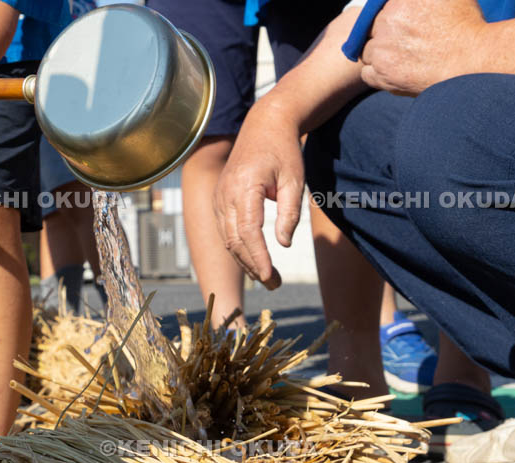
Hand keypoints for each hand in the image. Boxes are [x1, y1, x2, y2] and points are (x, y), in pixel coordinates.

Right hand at [214, 99, 304, 288]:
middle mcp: (225, 193)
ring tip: (268, 278)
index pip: (249, 232)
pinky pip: (226, 232)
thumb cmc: (284, 152)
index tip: (270, 277)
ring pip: (228, 240)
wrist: (264, 125)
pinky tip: (255, 261)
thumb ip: (290, 214)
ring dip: (246, 262)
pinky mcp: (219, 200)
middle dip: (254, 267)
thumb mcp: (295, 180)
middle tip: (275, 284)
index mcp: (245, 187)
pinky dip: (239, 250)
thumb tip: (283, 245)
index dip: (259, 258)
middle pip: (235, 241)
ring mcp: (219, 197)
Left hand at [361, 0, 486, 94]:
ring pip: (367, 50)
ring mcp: (382, 49)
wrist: (470, 60)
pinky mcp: (383, 74)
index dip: (388, 14)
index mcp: (398, 0)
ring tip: (397, 57)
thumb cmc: (465, 24)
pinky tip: (390, 71)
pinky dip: (375, 73)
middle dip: (383, 32)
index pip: (378, 6)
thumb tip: (417, 2)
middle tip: (402, 41)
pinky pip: (366, 73)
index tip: (399, 23)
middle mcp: (387, 20)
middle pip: (372, 26)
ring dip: (379, 53)